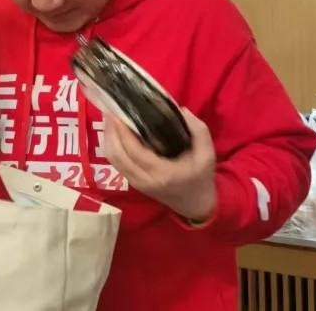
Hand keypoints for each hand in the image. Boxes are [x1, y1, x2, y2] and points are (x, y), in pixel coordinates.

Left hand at [103, 108, 217, 221]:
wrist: (196, 205)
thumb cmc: (201, 178)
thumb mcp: (207, 154)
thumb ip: (198, 130)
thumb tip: (181, 109)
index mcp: (163, 173)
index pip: (135, 151)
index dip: (123, 132)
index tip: (119, 113)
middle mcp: (145, 180)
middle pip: (117, 156)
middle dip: (111, 132)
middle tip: (110, 111)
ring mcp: (137, 183)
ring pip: (113, 161)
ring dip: (108, 139)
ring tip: (109, 119)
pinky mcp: (134, 183)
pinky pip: (117, 164)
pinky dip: (112, 147)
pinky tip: (114, 133)